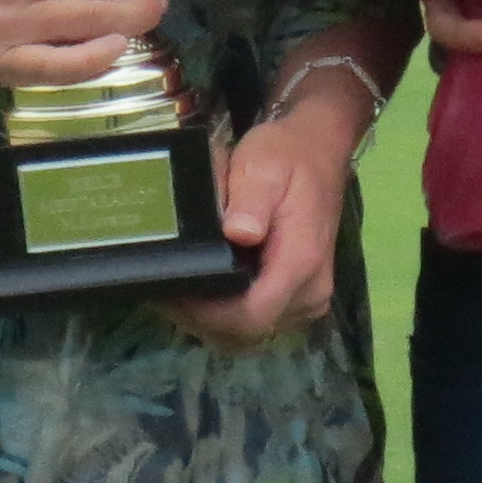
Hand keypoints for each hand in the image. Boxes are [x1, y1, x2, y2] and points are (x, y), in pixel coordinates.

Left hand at [170, 57, 377, 347]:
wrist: (318, 149)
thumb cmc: (286, 155)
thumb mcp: (263, 166)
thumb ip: (251, 200)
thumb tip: (239, 234)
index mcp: (301, 262)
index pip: (251, 316)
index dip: (206, 314)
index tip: (171, 291)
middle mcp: (309, 292)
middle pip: (245, 332)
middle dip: (199, 318)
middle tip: (162, 287)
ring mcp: (307, 300)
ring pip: (248, 334)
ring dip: (209, 319)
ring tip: (177, 286)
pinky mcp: (299, 299)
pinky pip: (256, 321)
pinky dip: (225, 314)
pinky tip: (201, 288)